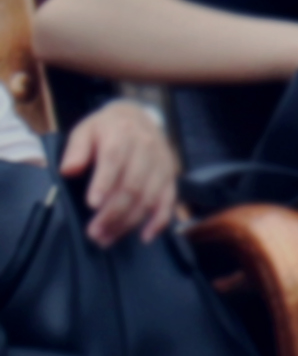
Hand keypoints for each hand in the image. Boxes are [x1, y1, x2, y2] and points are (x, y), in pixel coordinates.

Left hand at [65, 100, 180, 248]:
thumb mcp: (85, 131)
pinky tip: (145, 237)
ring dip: (129, 222)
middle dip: (114, 212)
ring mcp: (162, 164)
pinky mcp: (171, 176)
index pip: (115, 159)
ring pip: (150, 197)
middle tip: (94, 233)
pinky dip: (159, 221)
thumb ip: (76, 150)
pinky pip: (169, 201)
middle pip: (133, 184)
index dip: (105, 182)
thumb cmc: (106, 129)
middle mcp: (147, 149)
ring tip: (107, 238)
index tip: (92, 204)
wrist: (138, 117)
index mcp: (122, 134)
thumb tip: (69, 170)